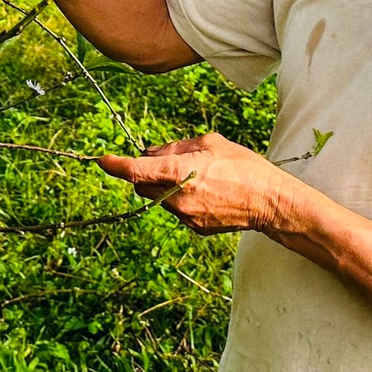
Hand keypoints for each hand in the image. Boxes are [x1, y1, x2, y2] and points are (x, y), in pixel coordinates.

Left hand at [99, 132, 292, 235]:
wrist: (268, 202)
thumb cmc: (243, 167)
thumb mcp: (210, 143)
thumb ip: (176, 147)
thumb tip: (152, 152)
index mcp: (178, 172)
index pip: (135, 170)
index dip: (115, 165)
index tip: (102, 160)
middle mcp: (176, 198)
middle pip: (142, 186)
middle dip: (144, 174)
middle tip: (162, 161)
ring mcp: (184, 216)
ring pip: (158, 199)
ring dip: (164, 186)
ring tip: (194, 176)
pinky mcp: (194, 228)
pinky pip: (176, 210)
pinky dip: (179, 199)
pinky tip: (204, 192)